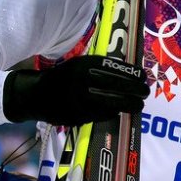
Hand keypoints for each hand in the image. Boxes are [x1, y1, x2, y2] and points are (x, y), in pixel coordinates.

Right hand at [3, 55, 148, 125]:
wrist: (35, 94)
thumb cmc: (65, 78)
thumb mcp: (80, 65)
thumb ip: (101, 69)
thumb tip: (132, 76)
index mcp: (83, 64)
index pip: (114, 68)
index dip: (132, 74)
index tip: (144, 78)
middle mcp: (81, 80)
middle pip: (115, 86)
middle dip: (134, 90)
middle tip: (146, 93)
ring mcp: (77, 98)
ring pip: (109, 102)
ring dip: (127, 105)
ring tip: (138, 106)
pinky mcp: (75, 114)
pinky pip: (100, 115)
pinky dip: (112, 113)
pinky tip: (118, 112)